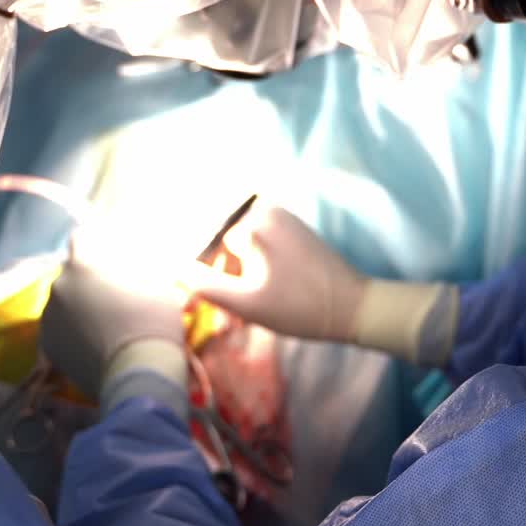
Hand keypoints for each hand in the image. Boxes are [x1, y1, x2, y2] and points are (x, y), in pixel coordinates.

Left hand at [39, 252, 185, 402]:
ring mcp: (50, 319)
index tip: (108, 250)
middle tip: (111, 290)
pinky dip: (73, 330)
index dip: (95, 241)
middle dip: (88, 278)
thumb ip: (139, 269)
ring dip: (78, 304)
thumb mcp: (157, 284)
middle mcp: (59, 287)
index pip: (80, 238)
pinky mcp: (49, 347)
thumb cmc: (152, 322)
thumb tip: (136, 267)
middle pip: (72, 273)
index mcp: (82, 265)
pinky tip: (94, 340)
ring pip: (64, 302)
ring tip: (103, 320)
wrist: (139, 376)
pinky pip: (60, 328)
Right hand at [184, 205, 368, 342]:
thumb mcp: (246, 303)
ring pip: (239, 243)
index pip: (203, 242)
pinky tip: (258, 293)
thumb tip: (172, 268)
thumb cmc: (298, 308)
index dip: (199, 273)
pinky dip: (251, 265)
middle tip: (225, 316)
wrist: (352, 306)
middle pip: (221, 241)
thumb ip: (205, 284)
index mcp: (251, 224)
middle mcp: (264, 210)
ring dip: (235, 274)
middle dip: (219, 276)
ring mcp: (280, 216)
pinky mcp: (291, 226)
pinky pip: (258, 241)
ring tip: (241, 311)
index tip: (200, 299)